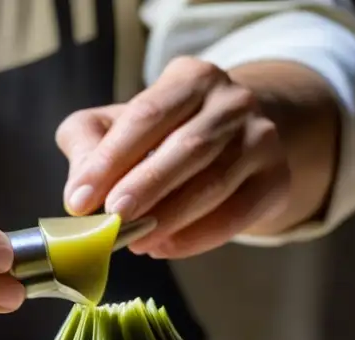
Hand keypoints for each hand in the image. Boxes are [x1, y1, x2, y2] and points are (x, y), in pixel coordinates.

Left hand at [56, 56, 293, 258]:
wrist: (232, 142)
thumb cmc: (162, 136)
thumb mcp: (117, 127)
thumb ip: (88, 148)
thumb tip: (77, 193)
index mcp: (191, 77)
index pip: (147, 116)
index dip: (110, 160)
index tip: (79, 200)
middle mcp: (233, 100)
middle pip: (188, 147)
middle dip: (146, 187)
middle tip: (113, 218)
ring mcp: (262, 138)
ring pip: (215, 183)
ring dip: (170, 218)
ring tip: (135, 241)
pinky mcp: (276, 178)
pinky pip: (238, 214)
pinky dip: (198, 237)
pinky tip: (165, 248)